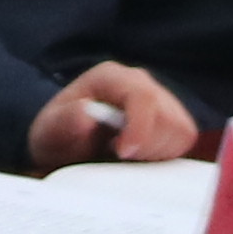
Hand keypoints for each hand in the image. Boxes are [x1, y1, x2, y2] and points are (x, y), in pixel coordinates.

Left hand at [32, 63, 196, 165]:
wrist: (65, 144)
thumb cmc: (57, 136)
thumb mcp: (47, 132)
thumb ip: (63, 122)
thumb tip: (86, 113)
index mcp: (110, 77)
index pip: (142, 96)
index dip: (140, 128)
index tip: (122, 153)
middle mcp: (139, 82)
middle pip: (167, 117)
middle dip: (146, 146)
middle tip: (116, 156)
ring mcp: (159, 98)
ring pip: (181, 130)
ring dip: (156, 152)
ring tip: (126, 156)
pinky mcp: (171, 118)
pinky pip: (184, 139)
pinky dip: (166, 154)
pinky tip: (141, 156)